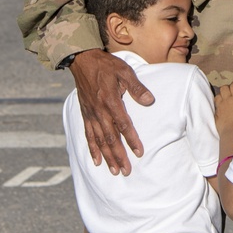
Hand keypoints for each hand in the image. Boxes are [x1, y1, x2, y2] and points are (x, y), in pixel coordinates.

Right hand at [69, 48, 152, 174]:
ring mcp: (91, 114)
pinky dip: (92, 149)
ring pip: (99, 140)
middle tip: (126, 171)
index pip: (123, 125)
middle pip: (110, 138)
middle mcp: (99, 111)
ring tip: (114, 171)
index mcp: (110, 101)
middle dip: (119, 156)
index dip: (131, 140)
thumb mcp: (125, 71)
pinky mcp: (85, 114)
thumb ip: (137, 87)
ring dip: (107, 157)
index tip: (139, 153)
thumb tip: (149, 101)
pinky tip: (96, 161)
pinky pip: (88, 135)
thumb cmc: (106, 65)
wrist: (82, 61)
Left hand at [214, 82, 232, 156]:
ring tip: (225, 100)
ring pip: (217, 95)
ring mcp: (220, 107)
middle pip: (223, 87)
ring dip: (221, 96)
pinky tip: (222, 109)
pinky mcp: (216, 114)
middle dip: (226, 89)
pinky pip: (215, 106)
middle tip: (230, 93)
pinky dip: (218, 106)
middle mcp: (228, 100)